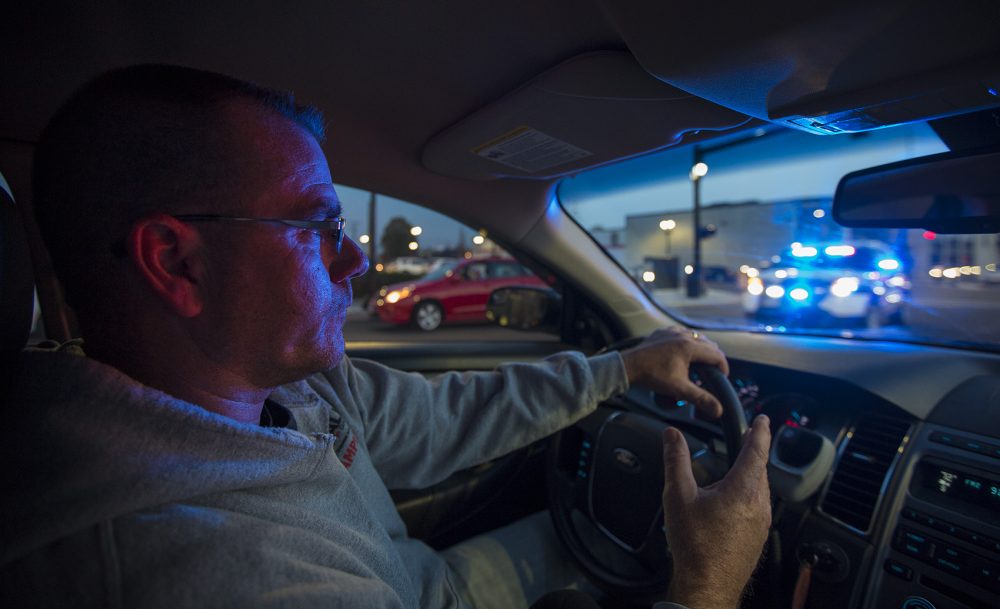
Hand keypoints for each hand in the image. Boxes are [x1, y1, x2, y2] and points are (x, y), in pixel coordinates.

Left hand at [619, 327, 728, 417]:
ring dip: (701, 348)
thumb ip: (700, 398)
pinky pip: (681, 333)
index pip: (717, 355)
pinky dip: (687, 342)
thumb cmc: (652, 375)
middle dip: (713, 357)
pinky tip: (683, 352)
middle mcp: (683, 335)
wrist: (629, 366)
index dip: (723, 367)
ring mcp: (672, 332)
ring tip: (700, 362)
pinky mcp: (663, 332)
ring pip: (696, 336)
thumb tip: (718, 409)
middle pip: (709, 344)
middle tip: (712, 371)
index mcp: (689, 347)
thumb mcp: (679, 389)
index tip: (722, 377)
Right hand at [662, 415, 771, 608]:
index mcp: (742, 490)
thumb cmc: (694, 545)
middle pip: (761, 469)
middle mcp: (758, 505)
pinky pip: (759, 507)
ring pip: (761, 489)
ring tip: (737, 468)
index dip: (760, 432)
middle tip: (748, 440)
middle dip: (755, 452)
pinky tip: (732, 501)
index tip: (763, 420)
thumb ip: (675, 461)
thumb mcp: (677, 496)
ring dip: (752, 474)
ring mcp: (762, 523)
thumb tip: (671, 435)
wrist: (707, 585)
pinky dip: (749, 494)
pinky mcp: (758, 537)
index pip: (757, 451)